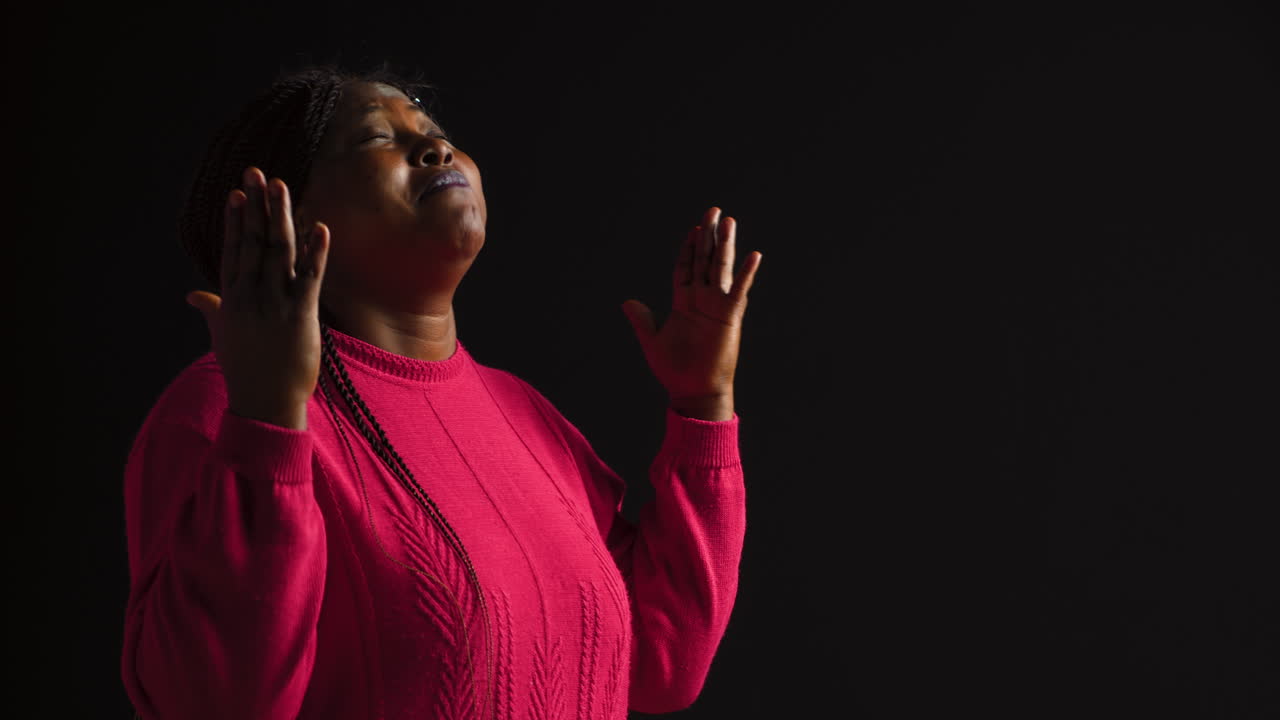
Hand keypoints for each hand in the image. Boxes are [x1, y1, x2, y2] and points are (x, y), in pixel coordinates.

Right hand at [186, 167, 329, 429]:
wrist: (264, 402)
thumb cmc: (245, 369)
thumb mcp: (222, 336)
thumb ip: (212, 310)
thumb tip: (192, 297)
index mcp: (232, 298)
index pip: (233, 250)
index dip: (235, 220)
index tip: (237, 193)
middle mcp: (251, 296)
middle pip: (253, 242)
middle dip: (256, 207)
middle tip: (257, 174)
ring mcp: (275, 304)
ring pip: (279, 252)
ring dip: (281, 217)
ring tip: (282, 187)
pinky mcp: (300, 316)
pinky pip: (309, 278)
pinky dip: (315, 252)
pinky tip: (320, 228)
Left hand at [621, 207, 761, 416]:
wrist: (694, 392)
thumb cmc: (675, 370)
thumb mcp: (652, 341)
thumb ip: (642, 320)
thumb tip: (627, 302)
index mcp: (683, 303)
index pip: (685, 267)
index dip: (688, 248)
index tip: (694, 228)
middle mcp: (701, 300)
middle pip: (704, 260)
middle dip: (708, 236)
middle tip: (713, 211)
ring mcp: (716, 307)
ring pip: (720, 269)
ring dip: (724, 245)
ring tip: (728, 222)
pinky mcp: (730, 317)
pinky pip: (738, 291)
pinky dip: (746, 273)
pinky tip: (753, 254)